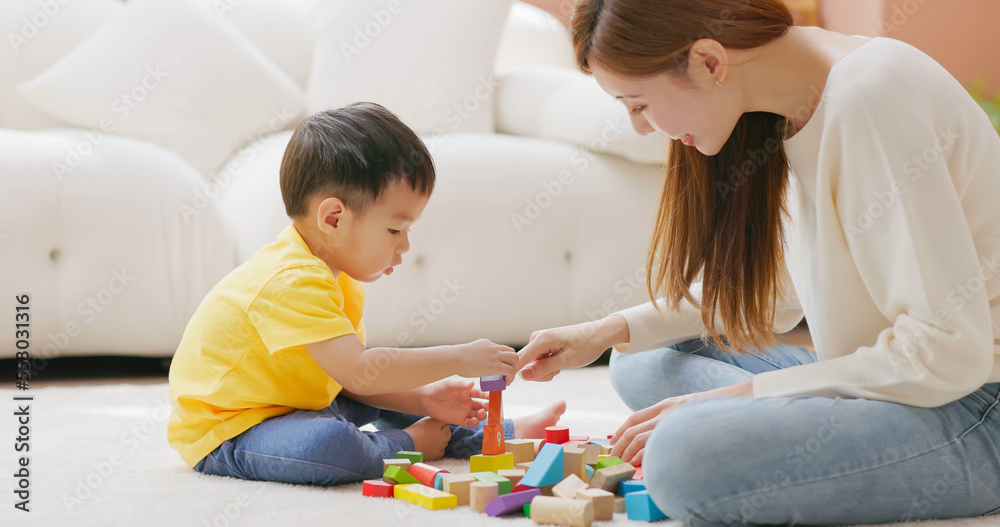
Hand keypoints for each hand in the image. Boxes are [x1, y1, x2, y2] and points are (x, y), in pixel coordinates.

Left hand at [419, 378, 488, 427]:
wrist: (426, 399)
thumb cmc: (438, 388)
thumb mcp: (450, 384)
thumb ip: (461, 385)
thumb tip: (471, 383)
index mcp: (468, 391)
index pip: (482, 393)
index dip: (488, 395)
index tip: (493, 396)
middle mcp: (468, 401)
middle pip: (483, 405)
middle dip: (489, 407)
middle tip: (490, 407)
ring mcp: (464, 411)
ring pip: (478, 415)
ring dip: (483, 415)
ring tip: (481, 413)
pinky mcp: (459, 420)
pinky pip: (470, 423)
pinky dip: (474, 423)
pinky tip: (474, 420)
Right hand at [454, 339, 518, 379]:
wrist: (455, 358)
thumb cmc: (456, 358)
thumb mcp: (470, 351)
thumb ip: (475, 354)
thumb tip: (474, 361)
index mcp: (487, 343)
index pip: (502, 349)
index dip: (505, 359)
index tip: (501, 367)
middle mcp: (493, 347)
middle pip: (512, 352)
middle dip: (512, 363)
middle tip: (507, 373)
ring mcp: (495, 355)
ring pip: (515, 359)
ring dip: (514, 369)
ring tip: (507, 378)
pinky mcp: (495, 365)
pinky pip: (510, 371)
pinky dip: (511, 377)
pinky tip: (506, 382)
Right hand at [516, 316, 627, 381]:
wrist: (599, 334)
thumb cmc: (587, 346)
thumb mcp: (566, 361)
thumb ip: (543, 369)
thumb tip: (522, 376)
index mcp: (541, 339)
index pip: (519, 360)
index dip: (516, 373)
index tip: (512, 384)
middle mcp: (537, 337)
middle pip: (526, 365)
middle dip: (541, 373)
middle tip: (558, 371)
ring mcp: (539, 340)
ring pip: (532, 364)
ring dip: (546, 370)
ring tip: (562, 364)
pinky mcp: (543, 343)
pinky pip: (538, 360)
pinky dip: (549, 365)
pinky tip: (561, 360)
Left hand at [609, 380, 753, 465]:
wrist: (738, 400)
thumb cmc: (715, 409)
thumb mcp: (689, 408)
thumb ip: (673, 418)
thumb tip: (660, 437)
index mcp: (666, 404)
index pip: (634, 418)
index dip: (620, 432)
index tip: (614, 444)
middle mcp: (666, 411)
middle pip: (632, 429)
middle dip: (620, 446)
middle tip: (615, 458)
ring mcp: (673, 420)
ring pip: (640, 438)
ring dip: (628, 453)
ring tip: (623, 464)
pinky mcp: (681, 429)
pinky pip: (656, 445)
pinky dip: (644, 456)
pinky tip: (640, 464)